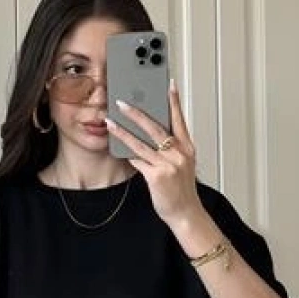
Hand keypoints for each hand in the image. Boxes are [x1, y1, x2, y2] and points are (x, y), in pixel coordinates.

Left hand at [104, 79, 201, 227]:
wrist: (185, 213)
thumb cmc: (181, 189)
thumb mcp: (182, 164)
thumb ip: (171, 147)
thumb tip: (152, 133)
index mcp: (187, 147)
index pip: (179, 119)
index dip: (173, 101)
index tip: (168, 84)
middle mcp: (179, 153)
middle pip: (155, 127)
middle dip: (137, 113)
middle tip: (122, 102)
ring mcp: (168, 165)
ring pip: (141, 143)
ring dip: (123, 131)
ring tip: (111, 121)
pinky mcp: (157, 176)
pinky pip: (138, 161)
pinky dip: (127, 152)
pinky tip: (116, 145)